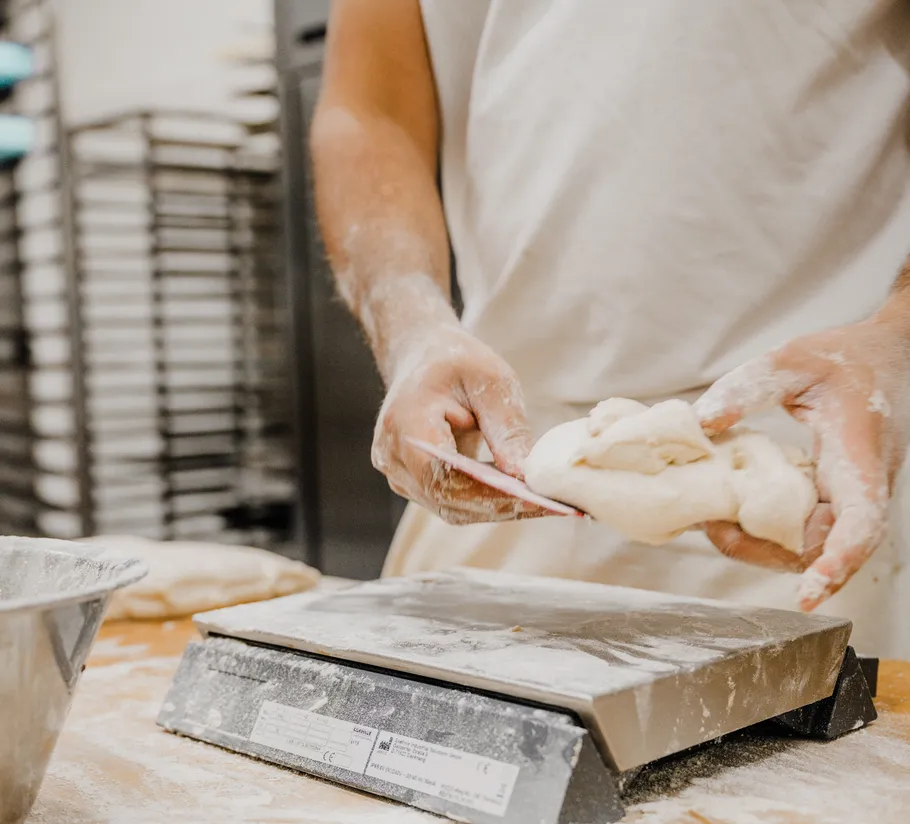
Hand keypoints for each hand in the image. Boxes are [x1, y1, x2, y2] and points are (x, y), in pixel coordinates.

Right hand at [372, 325, 546, 523]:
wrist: (423, 357)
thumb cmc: (456, 362)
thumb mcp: (491, 380)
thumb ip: (506, 427)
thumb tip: (524, 475)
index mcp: (406, 423)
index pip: (442, 475)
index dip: (487, 492)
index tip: (533, 496)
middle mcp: (393, 456)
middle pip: (447, 499)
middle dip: (501, 506)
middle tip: (554, 506)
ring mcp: (399, 473)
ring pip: (451, 507)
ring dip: (497, 508)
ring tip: (545, 503)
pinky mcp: (413, 482)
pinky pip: (451, 501)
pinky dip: (487, 501)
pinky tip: (522, 496)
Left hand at [694, 315, 909, 609]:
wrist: (886, 353)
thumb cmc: (845, 356)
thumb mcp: (792, 359)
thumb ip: (748, 387)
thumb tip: (702, 423)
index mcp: (858, 455)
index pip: (861, 522)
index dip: (837, 562)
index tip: (807, 593)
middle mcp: (860, 484)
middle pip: (827, 547)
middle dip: (771, 554)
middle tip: (716, 531)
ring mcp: (847, 492)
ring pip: (813, 543)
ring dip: (764, 544)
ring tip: (715, 523)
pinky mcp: (832, 491)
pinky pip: (804, 524)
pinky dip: (769, 527)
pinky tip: (732, 510)